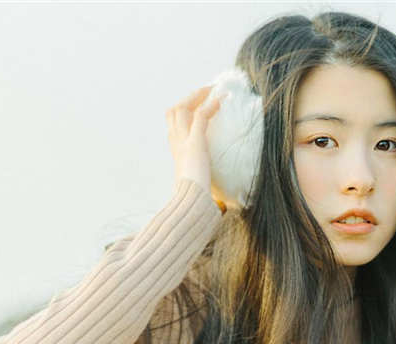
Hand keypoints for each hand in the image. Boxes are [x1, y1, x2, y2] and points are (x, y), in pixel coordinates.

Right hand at [166, 85, 227, 212]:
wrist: (192, 201)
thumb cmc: (196, 197)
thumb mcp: (199, 183)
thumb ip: (205, 182)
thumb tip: (221, 202)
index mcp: (176, 150)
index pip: (175, 124)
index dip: (186, 111)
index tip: (200, 105)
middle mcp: (175, 143)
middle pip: (173, 111)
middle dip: (189, 98)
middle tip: (205, 91)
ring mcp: (183, 141)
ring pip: (181, 108)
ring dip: (197, 96)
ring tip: (212, 89)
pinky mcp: (195, 142)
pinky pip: (201, 115)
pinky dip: (211, 105)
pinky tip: (221, 100)